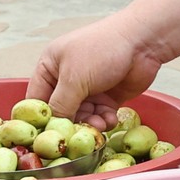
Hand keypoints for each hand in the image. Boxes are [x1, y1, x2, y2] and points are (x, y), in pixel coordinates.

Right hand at [28, 12, 159, 122]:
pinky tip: (110, 118)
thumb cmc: (102, 49)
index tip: (46, 138)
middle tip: (79, 134)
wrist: (143, 41)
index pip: (36, 99)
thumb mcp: (74, 77)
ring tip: (99, 123)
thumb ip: (60, 104)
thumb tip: (53, 127)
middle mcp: (67, 78)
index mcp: (50, 66)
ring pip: (81, 116)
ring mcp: (88, 88)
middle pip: (60, 112)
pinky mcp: (107, 96)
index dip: (40, 118)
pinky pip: (99, 116)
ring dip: (89, 123)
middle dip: (70, 123)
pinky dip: (103, 120)